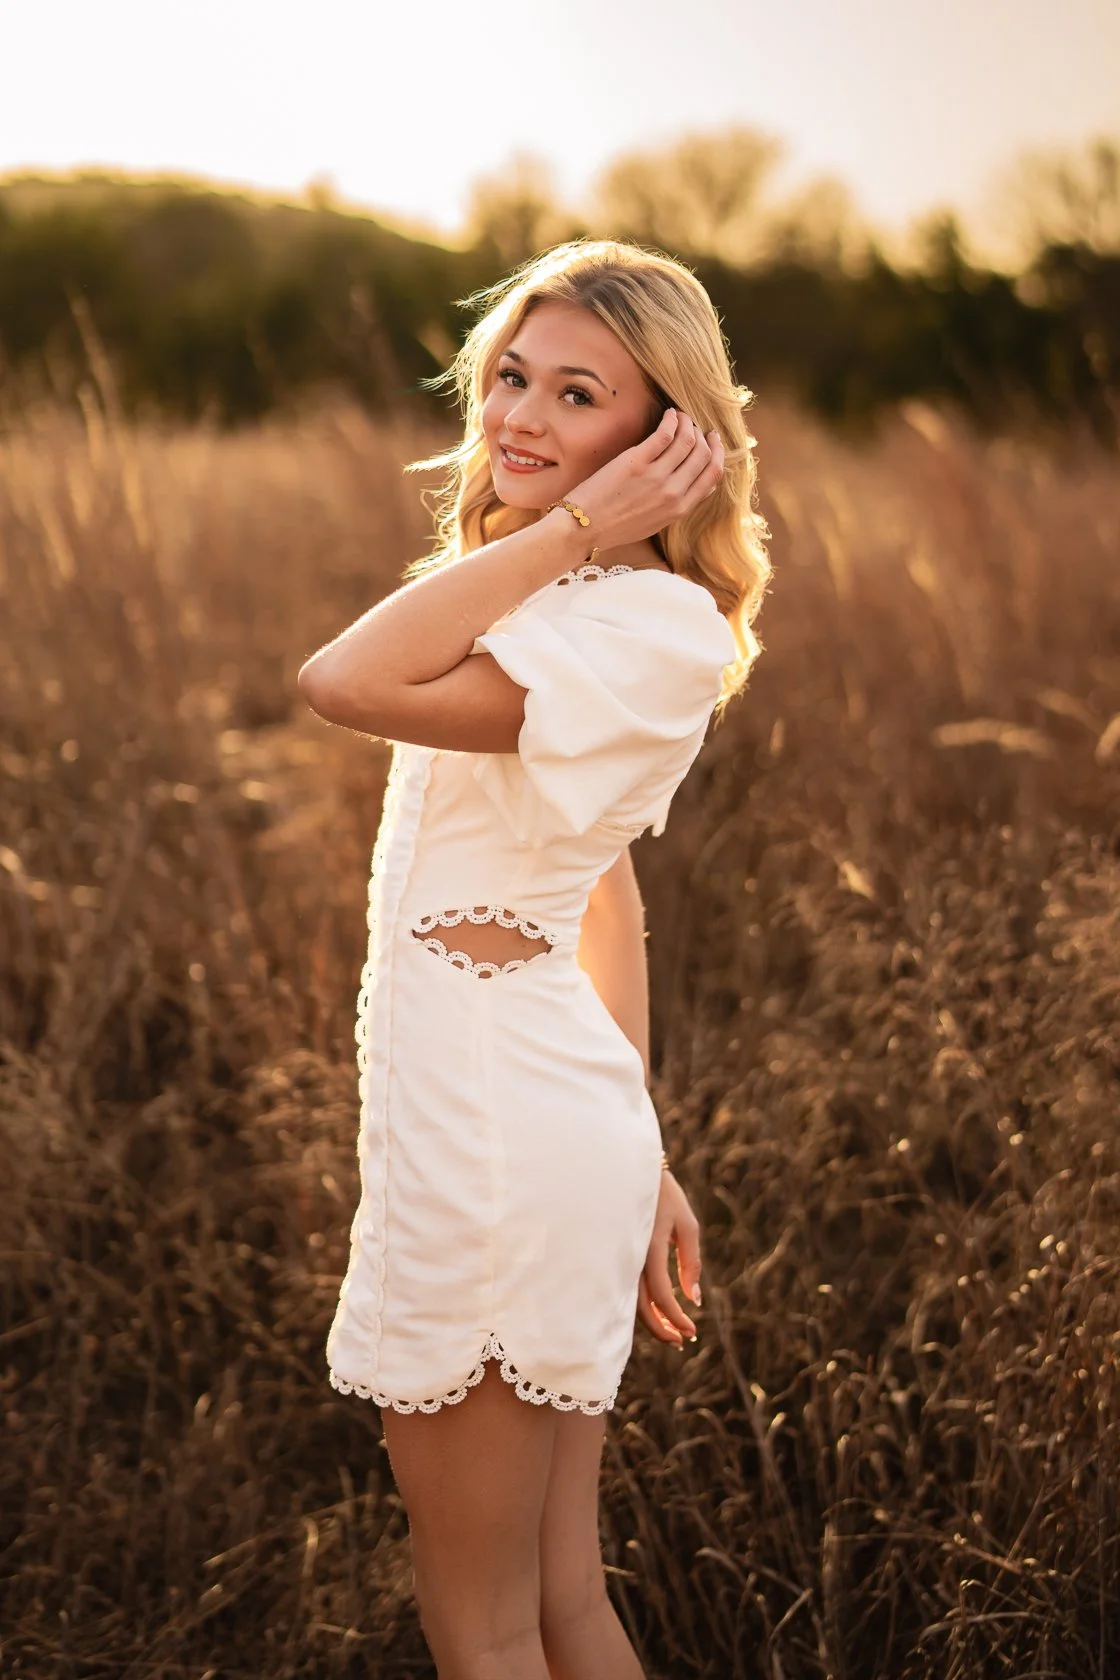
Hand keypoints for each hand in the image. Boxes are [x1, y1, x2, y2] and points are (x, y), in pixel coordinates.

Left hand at [567, 408, 724, 552]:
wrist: (585, 527)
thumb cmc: (617, 526)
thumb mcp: (657, 522)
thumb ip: (679, 505)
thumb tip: (702, 486)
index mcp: (680, 509)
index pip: (713, 475)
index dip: (717, 453)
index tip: (713, 442)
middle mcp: (672, 492)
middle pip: (703, 455)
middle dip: (704, 436)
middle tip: (698, 427)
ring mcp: (656, 476)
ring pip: (687, 440)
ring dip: (688, 423)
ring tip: (681, 416)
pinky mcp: (636, 461)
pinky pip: (664, 433)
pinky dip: (671, 420)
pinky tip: (668, 415)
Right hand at [637, 1168, 701, 1348]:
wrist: (632, 1172)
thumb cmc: (665, 1196)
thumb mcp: (687, 1224)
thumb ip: (691, 1262)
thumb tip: (694, 1299)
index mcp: (649, 1246)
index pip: (661, 1293)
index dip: (675, 1317)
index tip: (692, 1331)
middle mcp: (630, 1255)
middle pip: (642, 1305)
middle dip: (662, 1329)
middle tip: (682, 1341)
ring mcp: (621, 1257)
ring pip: (631, 1301)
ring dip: (652, 1322)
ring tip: (673, 1334)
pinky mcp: (619, 1257)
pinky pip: (627, 1289)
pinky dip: (642, 1306)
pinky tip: (657, 1313)